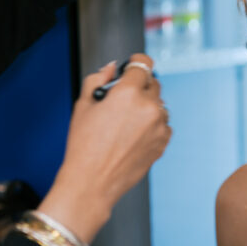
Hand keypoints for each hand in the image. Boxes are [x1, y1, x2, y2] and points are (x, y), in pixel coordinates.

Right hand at [38, 55, 171, 242]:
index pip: (143, 64)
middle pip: (153, 83)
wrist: (92, 182)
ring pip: (159, 106)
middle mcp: (148, 107)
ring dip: (147, 108)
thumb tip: (111, 68)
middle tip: (122, 101)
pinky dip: (152, 126)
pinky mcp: (163, 142)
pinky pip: (163, 125)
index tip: (132, 67)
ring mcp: (159, 126)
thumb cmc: (84, 146)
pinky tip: (133, 136)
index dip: (135, 63)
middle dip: (140, 87)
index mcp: (128, 93)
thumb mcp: (83, 105)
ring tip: (125, 124)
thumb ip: (98, 78)